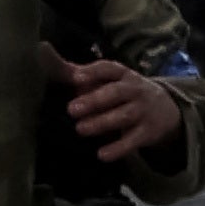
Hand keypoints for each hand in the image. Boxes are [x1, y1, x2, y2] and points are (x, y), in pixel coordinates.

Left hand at [50, 47, 182, 164]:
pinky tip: (102, 155)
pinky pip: (133, 140)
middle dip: (95, 99)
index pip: (110, 69)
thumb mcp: (101, 81)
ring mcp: (142, 110)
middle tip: (71, 109)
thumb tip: (40, 50)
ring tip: (80, 129)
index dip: (94, 72)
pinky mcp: (147, 132)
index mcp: (121, 75)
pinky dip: (119, 148)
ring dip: (102, 122)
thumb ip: (73, 72)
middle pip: (117, 92)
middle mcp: (134, 90)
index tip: (76, 78)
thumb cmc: (119, 93)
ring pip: (124, 115)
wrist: (164, 110)